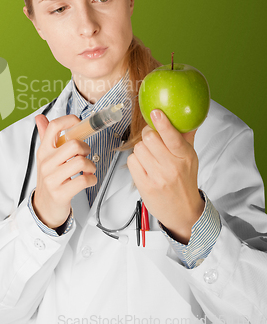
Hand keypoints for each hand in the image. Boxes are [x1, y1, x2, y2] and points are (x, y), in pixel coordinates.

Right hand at [32, 114, 96, 228]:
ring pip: (81, 162)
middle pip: (74, 144)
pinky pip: (84, 180)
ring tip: (87, 169)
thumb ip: (45, 136)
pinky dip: (91, 179)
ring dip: (91, 166)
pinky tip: (88, 180)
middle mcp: (46, 163)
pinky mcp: (60, 193)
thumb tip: (40, 117)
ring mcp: (52, 179)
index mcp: (43, 151)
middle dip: (86, 149)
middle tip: (85, 155)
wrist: (43, 207)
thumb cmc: (50, 178)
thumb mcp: (45, 157)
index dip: (69, 120)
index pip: (54, 127)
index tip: (78, 123)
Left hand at [126, 109, 204, 243]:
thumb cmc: (185, 180)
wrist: (184, 211)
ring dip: (141, 149)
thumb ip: (186, 136)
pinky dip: (135, 161)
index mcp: (185, 156)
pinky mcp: (144, 185)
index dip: (163, 123)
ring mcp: (157, 177)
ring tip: (150, 156)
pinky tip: (144, 166)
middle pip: (149, 137)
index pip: (172, 137)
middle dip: (148, 135)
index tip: (156, 112)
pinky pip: (131, 161)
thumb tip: (187, 116)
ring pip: (138, 148)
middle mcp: (171, 166)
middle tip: (151, 138)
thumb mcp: (191, 158)